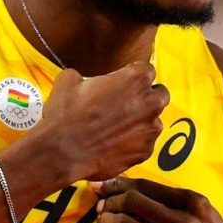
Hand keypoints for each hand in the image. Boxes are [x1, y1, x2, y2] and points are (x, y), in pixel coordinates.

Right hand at [29, 64, 169, 182]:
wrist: (62, 151)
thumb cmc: (66, 114)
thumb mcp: (69, 80)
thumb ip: (86, 75)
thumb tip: (81, 79)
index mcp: (136, 79)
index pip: (147, 70)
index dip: (135, 75)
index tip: (125, 82)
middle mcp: (150, 102)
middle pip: (160, 94)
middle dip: (147, 97)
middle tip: (127, 103)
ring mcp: (150, 129)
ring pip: (154, 121)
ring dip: (141, 122)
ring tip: (117, 128)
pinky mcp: (145, 151)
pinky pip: (145, 143)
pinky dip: (134, 143)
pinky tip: (115, 144)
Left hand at [94, 176, 222, 222]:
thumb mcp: (203, 213)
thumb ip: (173, 199)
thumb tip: (130, 186)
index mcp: (194, 204)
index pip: (147, 186)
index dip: (121, 184)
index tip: (105, 185)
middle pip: (135, 203)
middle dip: (111, 201)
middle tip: (101, 204)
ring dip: (107, 222)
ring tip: (102, 221)